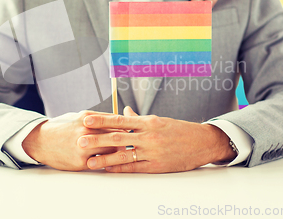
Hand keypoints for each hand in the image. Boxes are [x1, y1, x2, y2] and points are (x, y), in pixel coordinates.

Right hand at [22, 111, 125, 170]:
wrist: (41, 141)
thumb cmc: (62, 127)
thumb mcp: (78, 116)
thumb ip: (97, 119)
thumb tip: (117, 119)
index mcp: (88, 117)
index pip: (114, 121)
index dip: (127, 126)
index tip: (135, 129)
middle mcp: (86, 130)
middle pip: (116, 135)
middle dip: (127, 140)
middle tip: (136, 143)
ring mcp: (84, 147)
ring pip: (111, 150)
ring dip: (120, 153)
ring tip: (128, 154)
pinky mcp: (80, 161)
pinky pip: (100, 162)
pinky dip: (108, 163)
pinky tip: (114, 163)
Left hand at [79, 107, 236, 172]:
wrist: (201, 142)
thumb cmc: (179, 130)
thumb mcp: (159, 120)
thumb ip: (139, 119)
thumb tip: (123, 114)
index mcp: (148, 122)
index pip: (120, 120)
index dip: (102, 120)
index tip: (86, 120)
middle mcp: (148, 135)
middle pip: (118, 137)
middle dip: (97, 139)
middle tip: (80, 140)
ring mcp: (152, 151)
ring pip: (124, 154)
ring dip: (105, 158)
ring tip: (90, 161)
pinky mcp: (157, 165)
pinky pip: (135, 166)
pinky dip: (120, 168)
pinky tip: (108, 169)